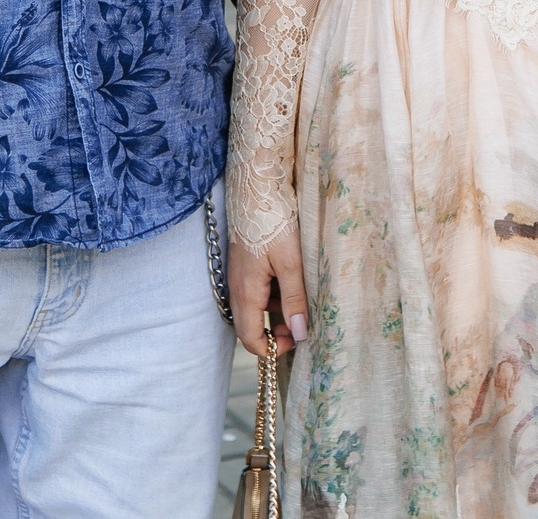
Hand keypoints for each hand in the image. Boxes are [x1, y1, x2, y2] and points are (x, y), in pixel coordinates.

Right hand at [226, 224, 308, 358]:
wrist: (255, 188)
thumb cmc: (272, 222)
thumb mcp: (290, 262)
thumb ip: (294, 299)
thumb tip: (298, 333)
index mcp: (246, 292)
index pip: (249, 338)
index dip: (271, 349)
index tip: (294, 342)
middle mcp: (237, 288)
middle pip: (249, 326)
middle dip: (274, 334)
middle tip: (300, 327)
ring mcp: (238, 276)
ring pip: (254, 309)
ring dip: (275, 314)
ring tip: (301, 303)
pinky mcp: (244, 265)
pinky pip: (255, 291)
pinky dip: (272, 296)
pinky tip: (291, 282)